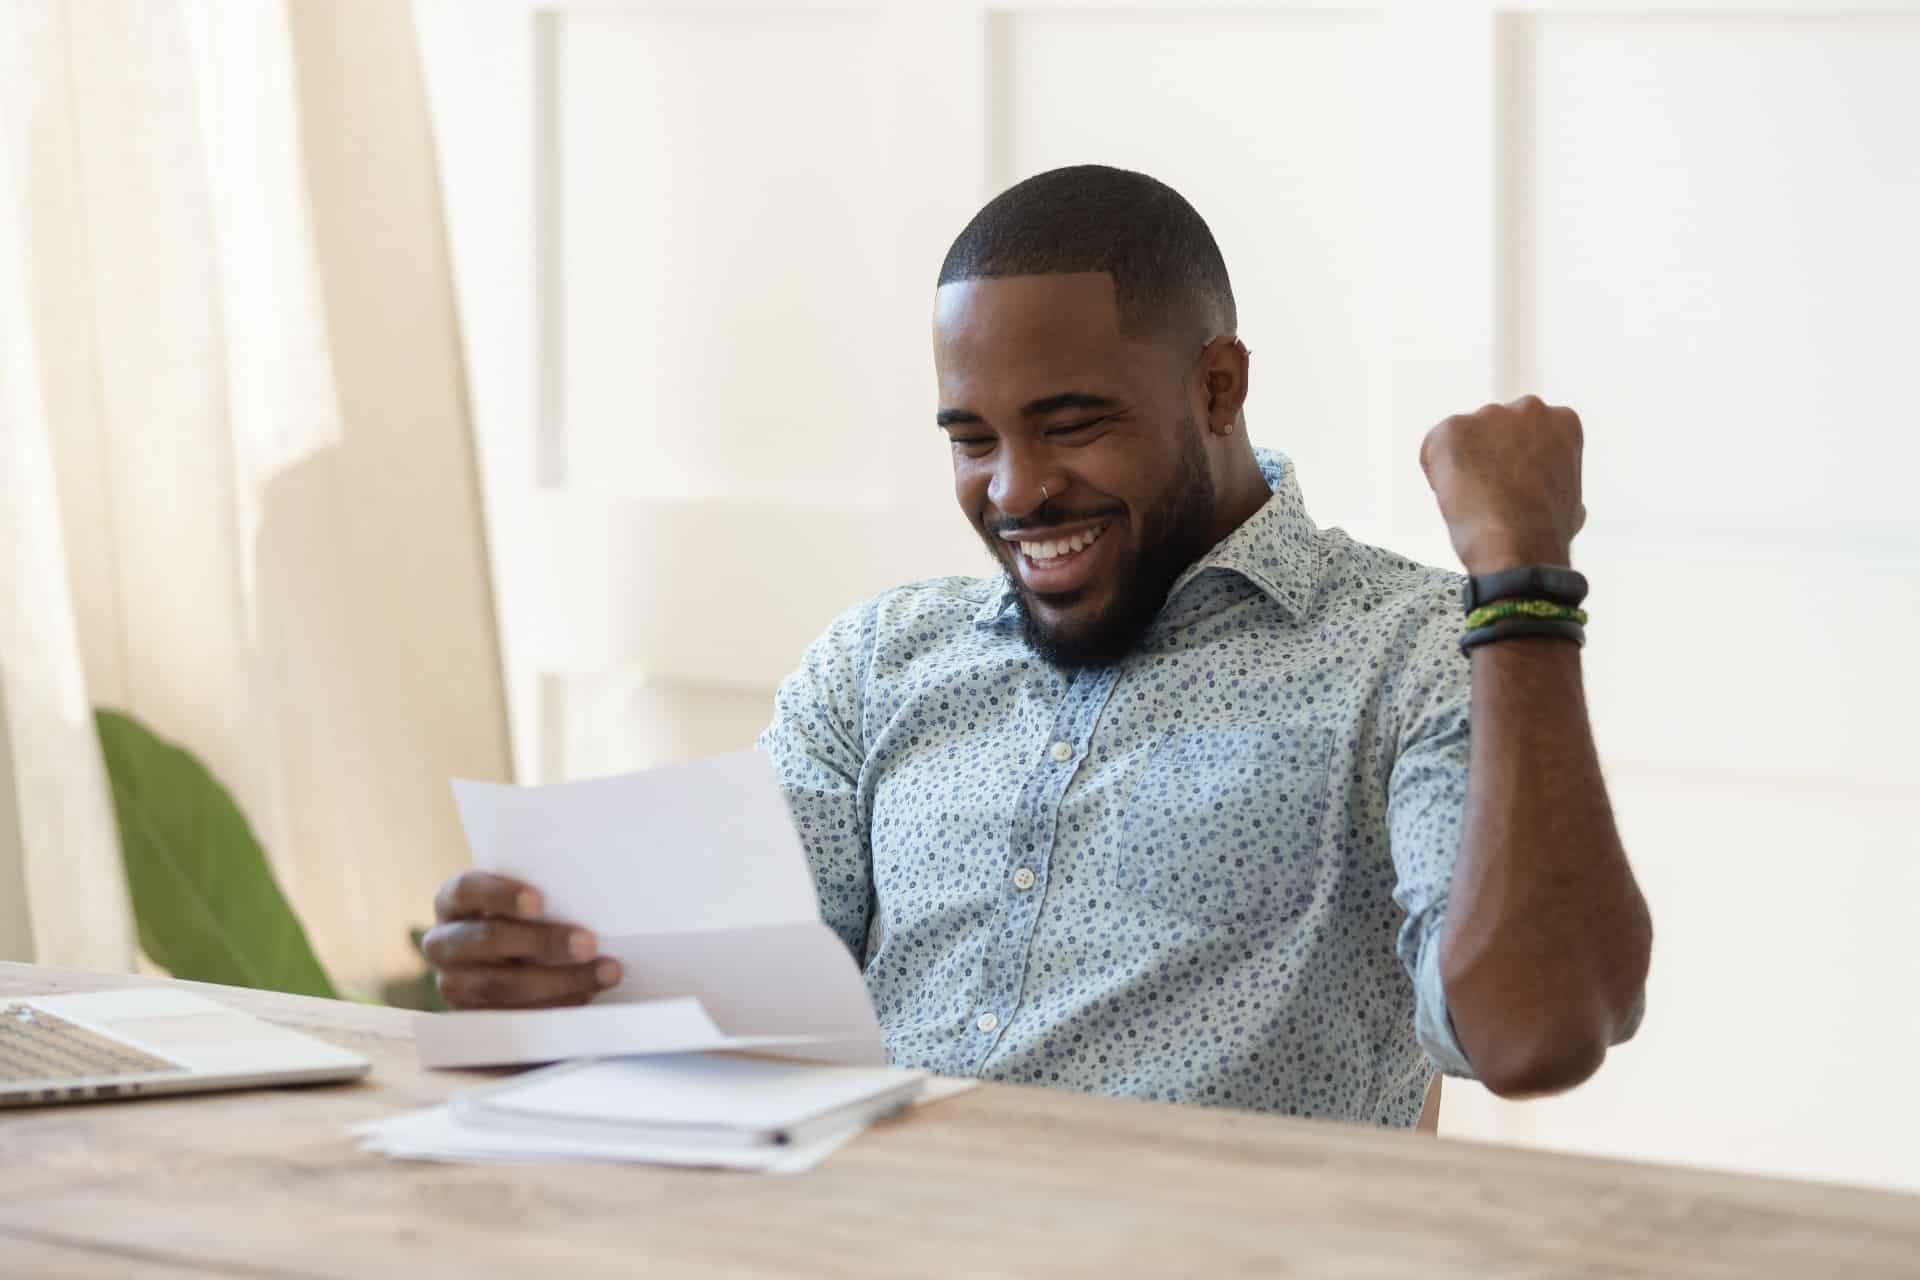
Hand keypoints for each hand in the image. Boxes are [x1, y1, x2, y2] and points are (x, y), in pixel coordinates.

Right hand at [422, 871, 621, 1008]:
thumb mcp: (525, 900)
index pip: (466, 890)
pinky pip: (512, 1015)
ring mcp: (453, 982)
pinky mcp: (472, 1016)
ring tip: (605, 973)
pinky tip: (588, 994)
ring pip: (501, 984)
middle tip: (588, 944)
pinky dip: (555, 1004)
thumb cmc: (527, 916)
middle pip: (488, 939)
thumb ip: (545, 893)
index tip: (540, 902)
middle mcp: (443, 942)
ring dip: (560, 980)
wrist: (509, 959)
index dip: (501, 895)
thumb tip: (593, 894)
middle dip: (543, 942)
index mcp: (452, 901)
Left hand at [1420, 395, 1586, 575]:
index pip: (1527, 434)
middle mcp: (1529, 408)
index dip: (1516, 466)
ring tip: (1474, 501)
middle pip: (1494, 431)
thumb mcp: (1572, 504)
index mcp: (1562, 422)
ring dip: (1462, 466)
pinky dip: (1437, 474)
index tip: (1514, 489)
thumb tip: (1557, 500)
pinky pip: (1434, 449)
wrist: (1518, 545)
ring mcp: (1490, 415)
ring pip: (1464, 439)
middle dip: (1488, 458)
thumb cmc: (1545, 533)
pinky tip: (1454, 497)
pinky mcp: (1453, 428)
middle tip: (1489, 494)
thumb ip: (1556, 484)